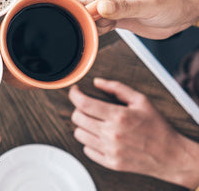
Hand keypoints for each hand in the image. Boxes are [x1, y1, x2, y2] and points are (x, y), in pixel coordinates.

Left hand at [69, 78, 198, 187]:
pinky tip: (100, 137)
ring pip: (79, 134)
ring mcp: (110, 150)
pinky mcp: (110, 163)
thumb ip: (117, 88)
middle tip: (88, 107)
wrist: (171, 155)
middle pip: (77, 118)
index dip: (74, 94)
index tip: (75, 91)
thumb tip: (97, 82)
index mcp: (119, 116)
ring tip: (95, 123)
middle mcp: (112, 134)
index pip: (83, 103)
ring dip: (83, 126)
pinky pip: (86, 150)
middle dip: (79, 109)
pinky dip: (89, 142)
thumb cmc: (157, 127)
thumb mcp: (141, 100)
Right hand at [76, 0, 198, 38]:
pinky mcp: (109, 13)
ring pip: (86, 14)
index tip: (99, 22)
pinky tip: (110, 28)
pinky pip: (94, 21)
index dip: (90, 11)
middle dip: (90, 19)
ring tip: (112, 25)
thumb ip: (123, 7)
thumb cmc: (171, 3)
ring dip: (94, 25)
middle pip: (83, 4)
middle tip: (108, 25)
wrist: (181, 13)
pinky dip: (97, 29)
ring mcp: (107, 0)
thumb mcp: (149, 5)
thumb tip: (100, 7)